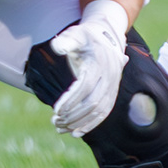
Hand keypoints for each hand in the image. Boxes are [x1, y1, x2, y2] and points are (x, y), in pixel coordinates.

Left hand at [45, 1, 133, 135]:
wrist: (106, 36)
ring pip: (99, 111)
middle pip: (93, 102)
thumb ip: (66, 41)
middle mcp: (109, 76)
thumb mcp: (76, 34)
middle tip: (55, 122)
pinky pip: (104, 113)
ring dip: (80, 123)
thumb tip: (57, 47)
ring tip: (60, 128)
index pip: (85, 87)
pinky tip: (76, 133)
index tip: (56, 110)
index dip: (71, 100)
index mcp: (99, 63)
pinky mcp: (112, 93)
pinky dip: (91, 124)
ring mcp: (113, 86)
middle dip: (73, 115)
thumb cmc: (85, 37)